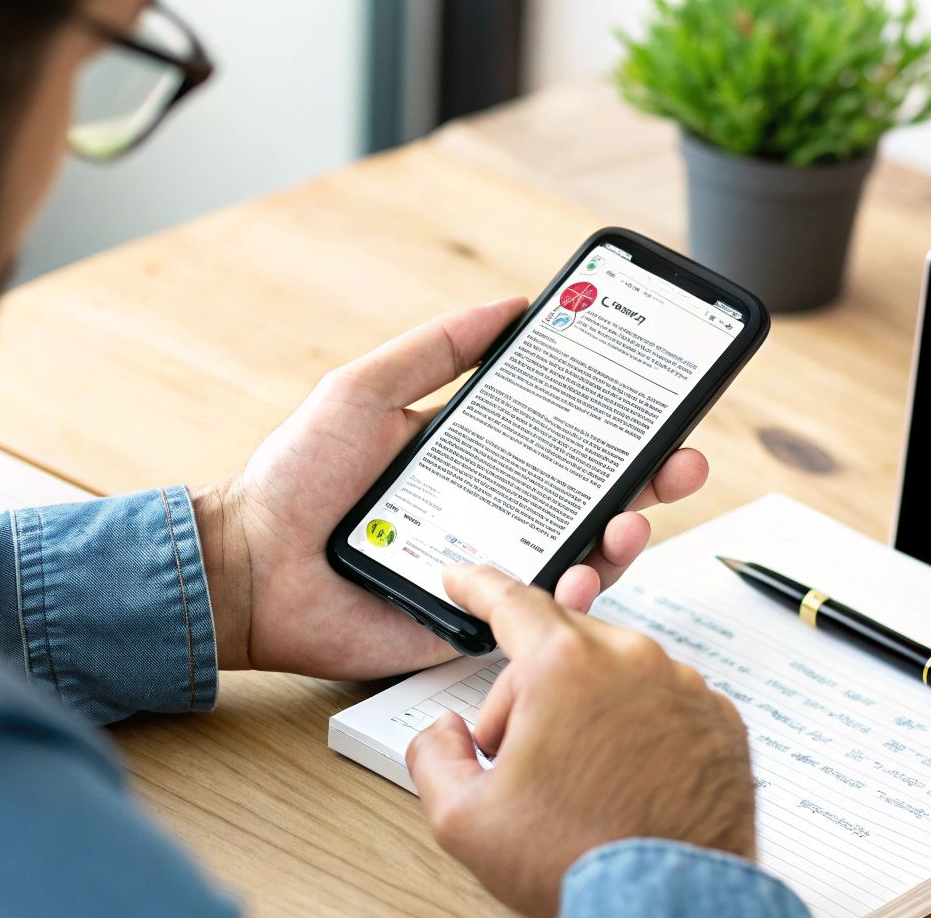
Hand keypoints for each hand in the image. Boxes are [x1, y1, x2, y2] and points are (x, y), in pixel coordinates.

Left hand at [192, 297, 709, 678]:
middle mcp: (496, 515)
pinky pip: (537, 618)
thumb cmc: (297, 477)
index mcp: (479, 461)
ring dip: (624, 540)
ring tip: (632, 522)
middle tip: (682, 463)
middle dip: (651, 483)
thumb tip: (512, 305)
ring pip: (583, 560)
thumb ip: (436, 350)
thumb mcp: (366, 390)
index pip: (568, 441)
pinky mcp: (476, 625)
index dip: (619, 426)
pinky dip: (571, 599)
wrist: (248, 566)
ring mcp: (491, 571)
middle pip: (595, 500)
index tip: (661, 402)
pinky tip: (580, 576)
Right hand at [408, 565, 755, 916]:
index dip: (477, 586)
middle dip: (529, 690)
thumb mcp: (463, 820)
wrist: (669, 906)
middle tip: (518, 755)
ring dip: (587, 709)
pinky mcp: (720, 720)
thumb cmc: (583, 864)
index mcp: (567, 667)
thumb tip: (446, 733)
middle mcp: (633, 661)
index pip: (511, 601)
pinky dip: (639, 728)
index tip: (464, 578)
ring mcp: (684, 688)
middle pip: (561, 646)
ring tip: (580, 783)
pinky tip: (624, 780)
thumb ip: (433, 755)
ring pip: (616, 672)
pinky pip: (663, 701)